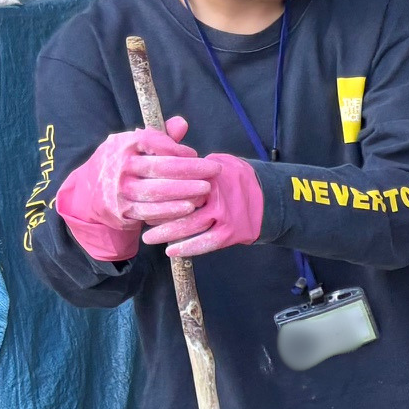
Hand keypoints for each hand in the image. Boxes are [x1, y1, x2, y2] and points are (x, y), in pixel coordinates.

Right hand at [92, 119, 197, 225]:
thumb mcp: (135, 145)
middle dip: (191, 169)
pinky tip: (188, 208)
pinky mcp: (122, 210)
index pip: (155, 143)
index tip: (196, 155)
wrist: (90, 191)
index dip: (178, 149)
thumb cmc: (123, 164)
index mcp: (124, 144)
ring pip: (156, 191)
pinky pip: (149, 211)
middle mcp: (121, 166)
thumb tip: (182, 123)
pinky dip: (170, 210)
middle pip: (160, 167)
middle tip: (214, 171)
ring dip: (184, 191)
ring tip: (206, 190)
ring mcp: (120, 189)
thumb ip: (160, 137)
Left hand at [142, 152, 266, 257]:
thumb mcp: (217, 161)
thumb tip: (161, 157)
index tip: (143, 194)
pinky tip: (172, 251)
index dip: (159, 190)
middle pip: (180, 205)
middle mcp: (216, 194)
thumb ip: (192, 163)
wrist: (268, 197)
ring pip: (190, 226)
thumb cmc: (235, 178)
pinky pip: (206, 243)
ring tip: (149, 238)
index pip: (178, 182)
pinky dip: (188, 248)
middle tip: (140, 218)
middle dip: (157, 213)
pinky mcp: (231, 233)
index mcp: (209, 174)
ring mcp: (224, 215)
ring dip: (167, 234)